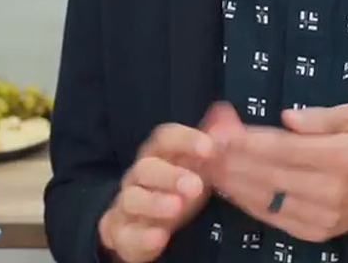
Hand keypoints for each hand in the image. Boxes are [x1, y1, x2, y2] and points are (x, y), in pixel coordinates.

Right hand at [98, 123, 215, 262]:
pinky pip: (126, 234)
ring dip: (154, 202)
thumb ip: (211, 140)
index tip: (209, 147)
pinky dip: (141, 236)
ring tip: (177, 208)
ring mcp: (127, 204)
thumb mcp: (196, 166)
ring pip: (133, 198)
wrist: (142, 225)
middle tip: (196, 185)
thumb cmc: (173, 189)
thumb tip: (225, 110)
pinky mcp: (122, 233)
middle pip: (146, 167)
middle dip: (170, 174)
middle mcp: (138, 176)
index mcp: (158, 156)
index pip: (165, 138)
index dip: (185, 140)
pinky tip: (159, 237)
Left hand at [201, 102, 347, 255]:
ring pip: (265, 197)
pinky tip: (228, 185)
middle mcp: (330, 190)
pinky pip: (271, 216)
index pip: (283, 148)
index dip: (247, 140)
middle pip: (268, 174)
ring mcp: (321, 215)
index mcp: (342, 157)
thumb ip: (323, 117)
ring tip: (206, 164)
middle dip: (230, 159)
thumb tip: (286, 117)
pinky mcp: (314, 231)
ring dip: (231, 181)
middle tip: (202, 145)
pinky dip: (246, 200)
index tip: (219, 130)